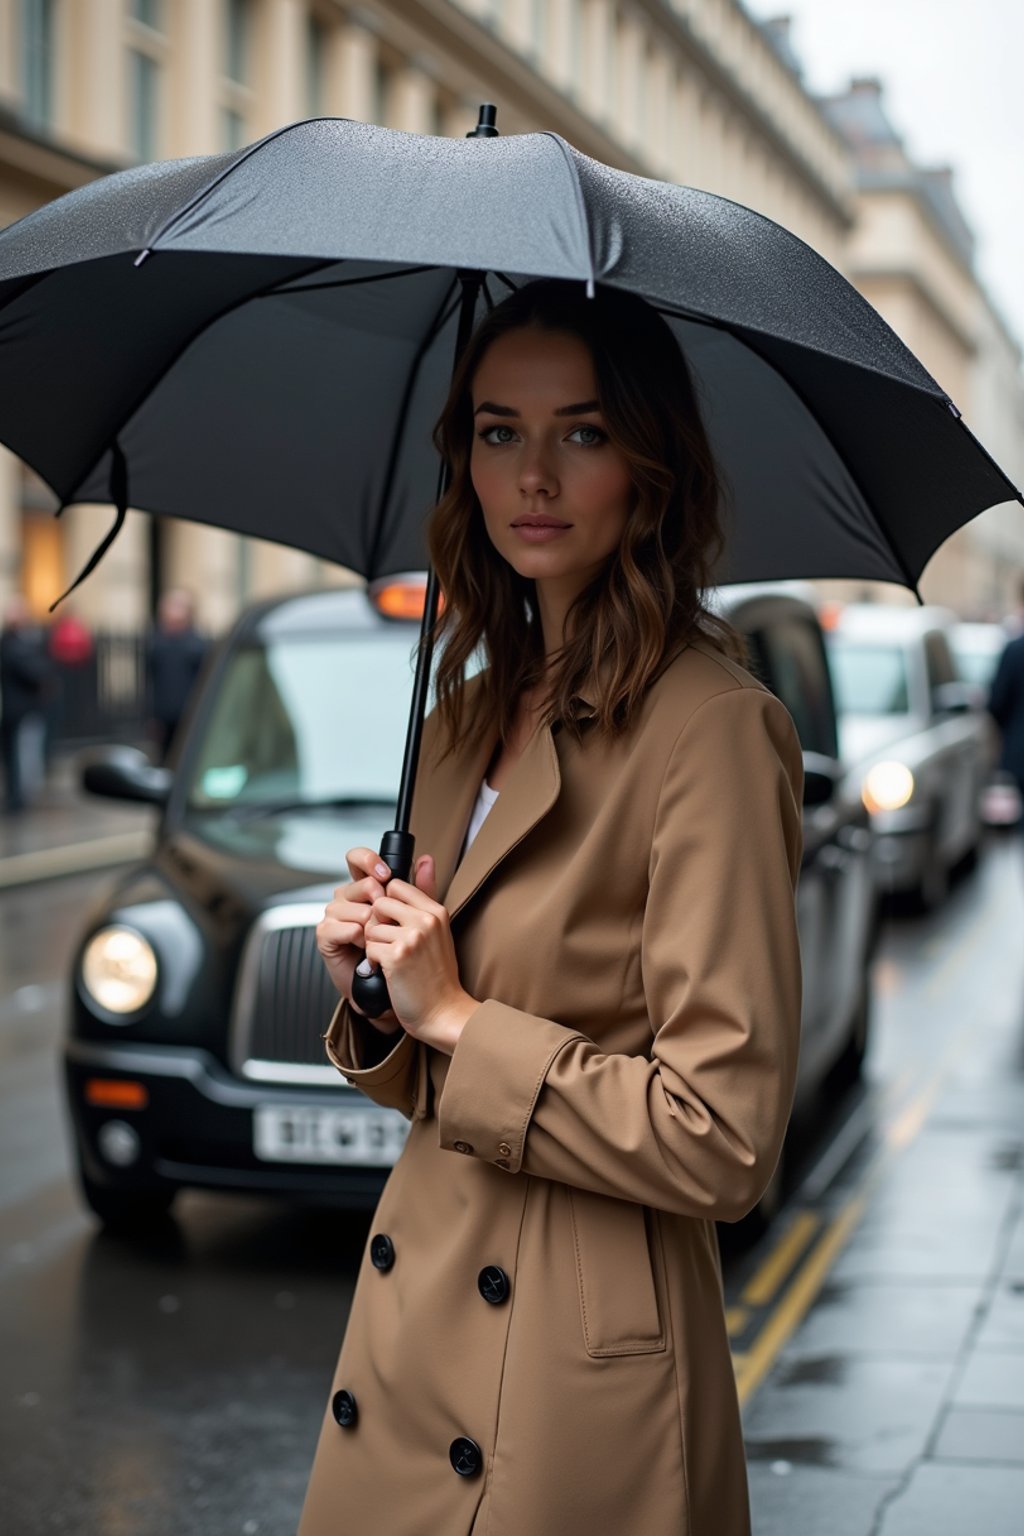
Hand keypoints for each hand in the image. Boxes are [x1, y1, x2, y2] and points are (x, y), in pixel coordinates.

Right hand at [316, 846, 402, 1034]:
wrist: (394, 989)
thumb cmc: (402, 953)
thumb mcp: (415, 917)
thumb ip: (419, 888)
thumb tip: (426, 859)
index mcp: (365, 888)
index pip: (358, 859)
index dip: (369, 860)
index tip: (386, 874)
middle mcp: (347, 898)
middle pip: (358, 882)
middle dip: (377, 899)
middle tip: (388, 918)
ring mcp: (334, 916)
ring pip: (350, 905)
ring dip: (369, 924)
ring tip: (378, 939)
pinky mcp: (325, 936)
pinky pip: (338, 926)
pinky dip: (356, 936)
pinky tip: (364, 946)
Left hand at [363, 855, 478, 1051]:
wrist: (444, 1012)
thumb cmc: (437, 975)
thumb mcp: (438, 929)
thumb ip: (427, 893)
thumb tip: (424, 858)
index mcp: (435, 911)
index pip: (397, 885)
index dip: (387, 905)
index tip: (394, 926)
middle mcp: (426, 919)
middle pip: (379, 901)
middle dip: (377, 924)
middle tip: (391, 945)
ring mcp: (412, 937)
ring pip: (370, 925)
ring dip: (374, 945)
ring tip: (392, 961)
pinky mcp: (396, 955)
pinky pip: (368, 945)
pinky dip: (372, 961)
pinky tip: (388, 972)